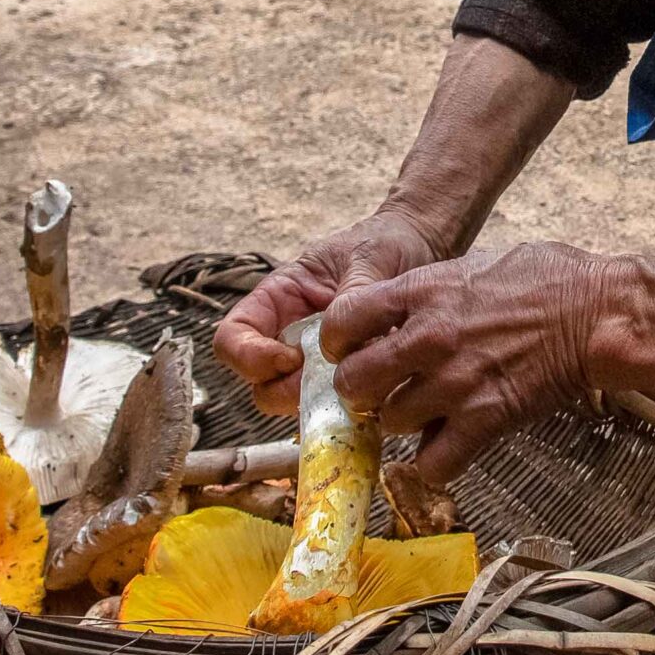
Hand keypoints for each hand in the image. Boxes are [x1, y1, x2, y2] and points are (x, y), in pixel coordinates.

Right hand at [213, 207, 453, 411]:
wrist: (422, 249)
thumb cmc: (386, 244)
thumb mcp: (370, 258)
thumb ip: (354, 293)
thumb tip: (342, 336)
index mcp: (278, 299)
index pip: (231, 338)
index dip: (248, 357)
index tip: (290, 358)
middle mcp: (289, 336)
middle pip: (259, 384)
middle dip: (287, 390)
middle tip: (332, 380)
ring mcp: (315, 363)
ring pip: (293, 403)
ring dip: (319, 403)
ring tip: (363, 383)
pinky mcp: (346, 380)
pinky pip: (334, 409)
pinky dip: (349, 411)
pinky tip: (379, 395)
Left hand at [320, 242, 621, 484]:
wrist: (599, 313)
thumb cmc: (550, 279)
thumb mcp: (477, 263)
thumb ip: (434, 290)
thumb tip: (407, 307)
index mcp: (424, 291)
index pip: (343, 319)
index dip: (337, 340)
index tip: (348, 348)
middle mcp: (429, 338)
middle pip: (354, 381)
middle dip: (360, 390)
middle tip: (379, 390)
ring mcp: (456, 382)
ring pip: (391, 422)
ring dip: (402, 423)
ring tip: (423, 414)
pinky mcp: (486, 421)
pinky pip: (433, 464)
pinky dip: (435, 463)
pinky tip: (447, 446)